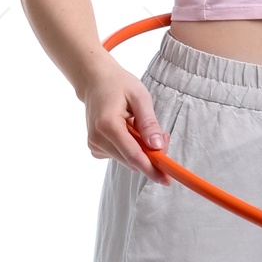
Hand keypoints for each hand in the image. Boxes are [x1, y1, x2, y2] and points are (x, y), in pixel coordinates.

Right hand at [83, 60, 170, 180]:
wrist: (94, 82)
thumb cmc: (119, 85)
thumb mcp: (140, 97)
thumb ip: (149, 123)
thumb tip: (158, 147)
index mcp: (107, 124)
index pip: (132, 155)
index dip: (151, 169)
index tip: (166, 179)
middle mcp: (97, 139)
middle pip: (132, 160)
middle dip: (152, 155)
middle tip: (163, 136)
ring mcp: (95, 145)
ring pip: (128, 160)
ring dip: (142, 150)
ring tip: (142, 126)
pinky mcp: (96, 149)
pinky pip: (121, 156)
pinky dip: (132, 149)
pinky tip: (130, 131)